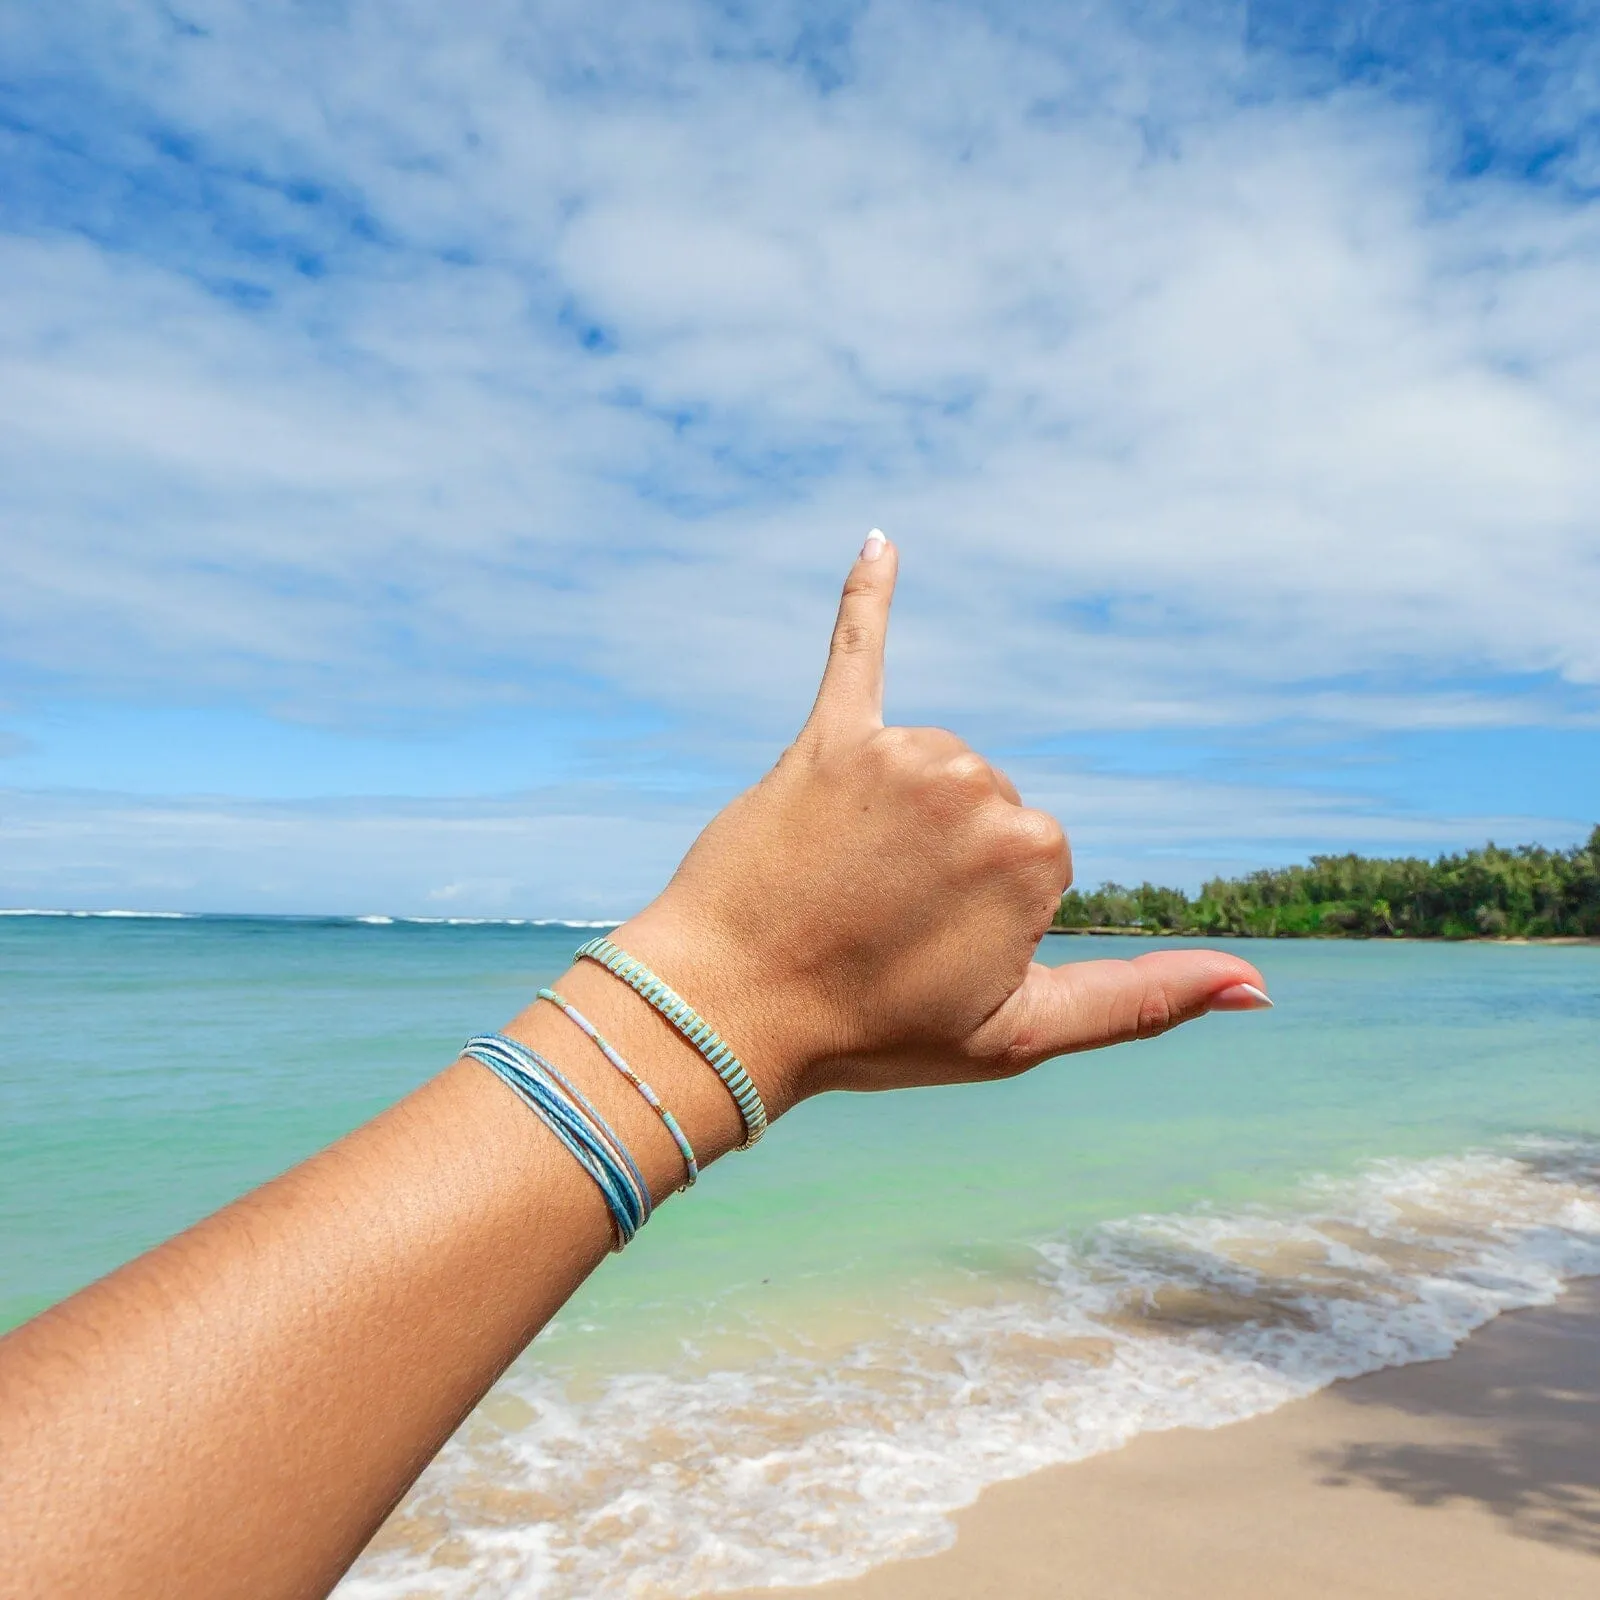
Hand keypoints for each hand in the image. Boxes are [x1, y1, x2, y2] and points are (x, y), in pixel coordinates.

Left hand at [619, 532, 1269, 1118]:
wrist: (725, 1010)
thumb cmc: (874, 1029)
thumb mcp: (1022, 1035)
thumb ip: (1143, 1001)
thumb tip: (1259, 987)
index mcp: (1034, 851)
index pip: (1035, 862)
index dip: (983, 918)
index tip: (924, 954)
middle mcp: (975, 780)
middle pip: (986, 809)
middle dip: (940, 865)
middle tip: (872, 924)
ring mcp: (899, 752)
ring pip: (934, 769)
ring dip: (899, 821)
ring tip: (841, 882)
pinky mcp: (828, 737)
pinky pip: (858, 653)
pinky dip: (868, 599)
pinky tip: (880, 539)